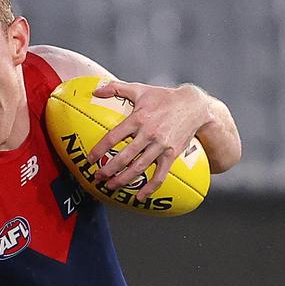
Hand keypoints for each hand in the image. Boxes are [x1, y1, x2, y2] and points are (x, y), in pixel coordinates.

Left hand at [88, 81, 208, 200]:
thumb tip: (96, 89)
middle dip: (108, 169)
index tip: (90, 159)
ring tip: (111, 186)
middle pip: (124, 157)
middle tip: (97, 177)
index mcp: (138, 118)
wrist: (194, 106)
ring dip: (123, 180)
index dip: (100, 149)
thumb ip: (116, 88)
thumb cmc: (164, 97)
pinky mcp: (172, 154)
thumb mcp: (140, 89)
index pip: (114, 136)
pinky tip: (140, 197)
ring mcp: (161, 146)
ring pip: (139, 168)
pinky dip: (150, 188)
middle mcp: (149, 133)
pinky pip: (160, 175)